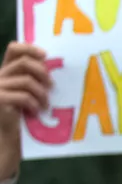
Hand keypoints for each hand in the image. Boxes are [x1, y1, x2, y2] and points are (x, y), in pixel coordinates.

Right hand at [0, 42, 51, 179]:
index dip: (30, 48)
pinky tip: (37, 111)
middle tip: (52, 86)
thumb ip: (36, 79)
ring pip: (26, 80)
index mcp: (7, 70)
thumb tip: (54, 68)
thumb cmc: (23, 114)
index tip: (46, 55)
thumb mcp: (30, 93)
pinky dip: (34, 103)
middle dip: (42, 72)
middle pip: (23, 62)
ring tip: (46, 104)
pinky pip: (22, 96)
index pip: (13, 49)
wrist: (9, 135)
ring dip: (41, 93)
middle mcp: (0, 76)